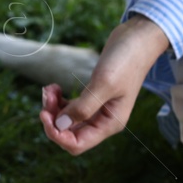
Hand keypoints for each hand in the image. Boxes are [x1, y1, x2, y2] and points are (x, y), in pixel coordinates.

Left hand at [38, 14, 169, 154]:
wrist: (137, 38)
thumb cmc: (126, 60)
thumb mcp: (104, 84)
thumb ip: (83, 107)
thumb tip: (60, 125)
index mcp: (109, 124)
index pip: (77, 144)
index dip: (57, 134)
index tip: (44, 114)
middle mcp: (103, 121)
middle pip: (68, 134)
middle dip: (52, 118)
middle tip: (46, 95)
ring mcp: (97, 110)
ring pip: (66, 121)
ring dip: (53, 108)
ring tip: (49, 89)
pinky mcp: (91, 97)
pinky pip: (69, 108)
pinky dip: (58, 100)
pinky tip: (54, 87)